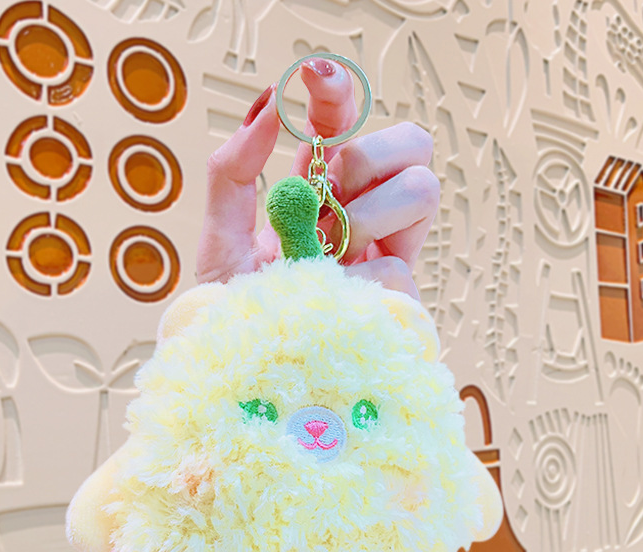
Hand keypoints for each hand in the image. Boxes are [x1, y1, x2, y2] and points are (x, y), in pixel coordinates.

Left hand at [196, 58, 438, 299]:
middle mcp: (362, 218)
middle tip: (327, 189)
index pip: (349, 129)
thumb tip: (267, 107)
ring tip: (328, 254)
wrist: (246, 379)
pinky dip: (356, 283)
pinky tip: (331, 304)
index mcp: (322, 197)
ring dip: (368, 214)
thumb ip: (232, 172)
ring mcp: (386, 258)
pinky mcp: (401, 303)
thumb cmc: (236, 314)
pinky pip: (399, 268)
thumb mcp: (219, 239)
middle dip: (369, 154)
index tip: (313, 80)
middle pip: (412, 146)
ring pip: (423, 191)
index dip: (341, 97)